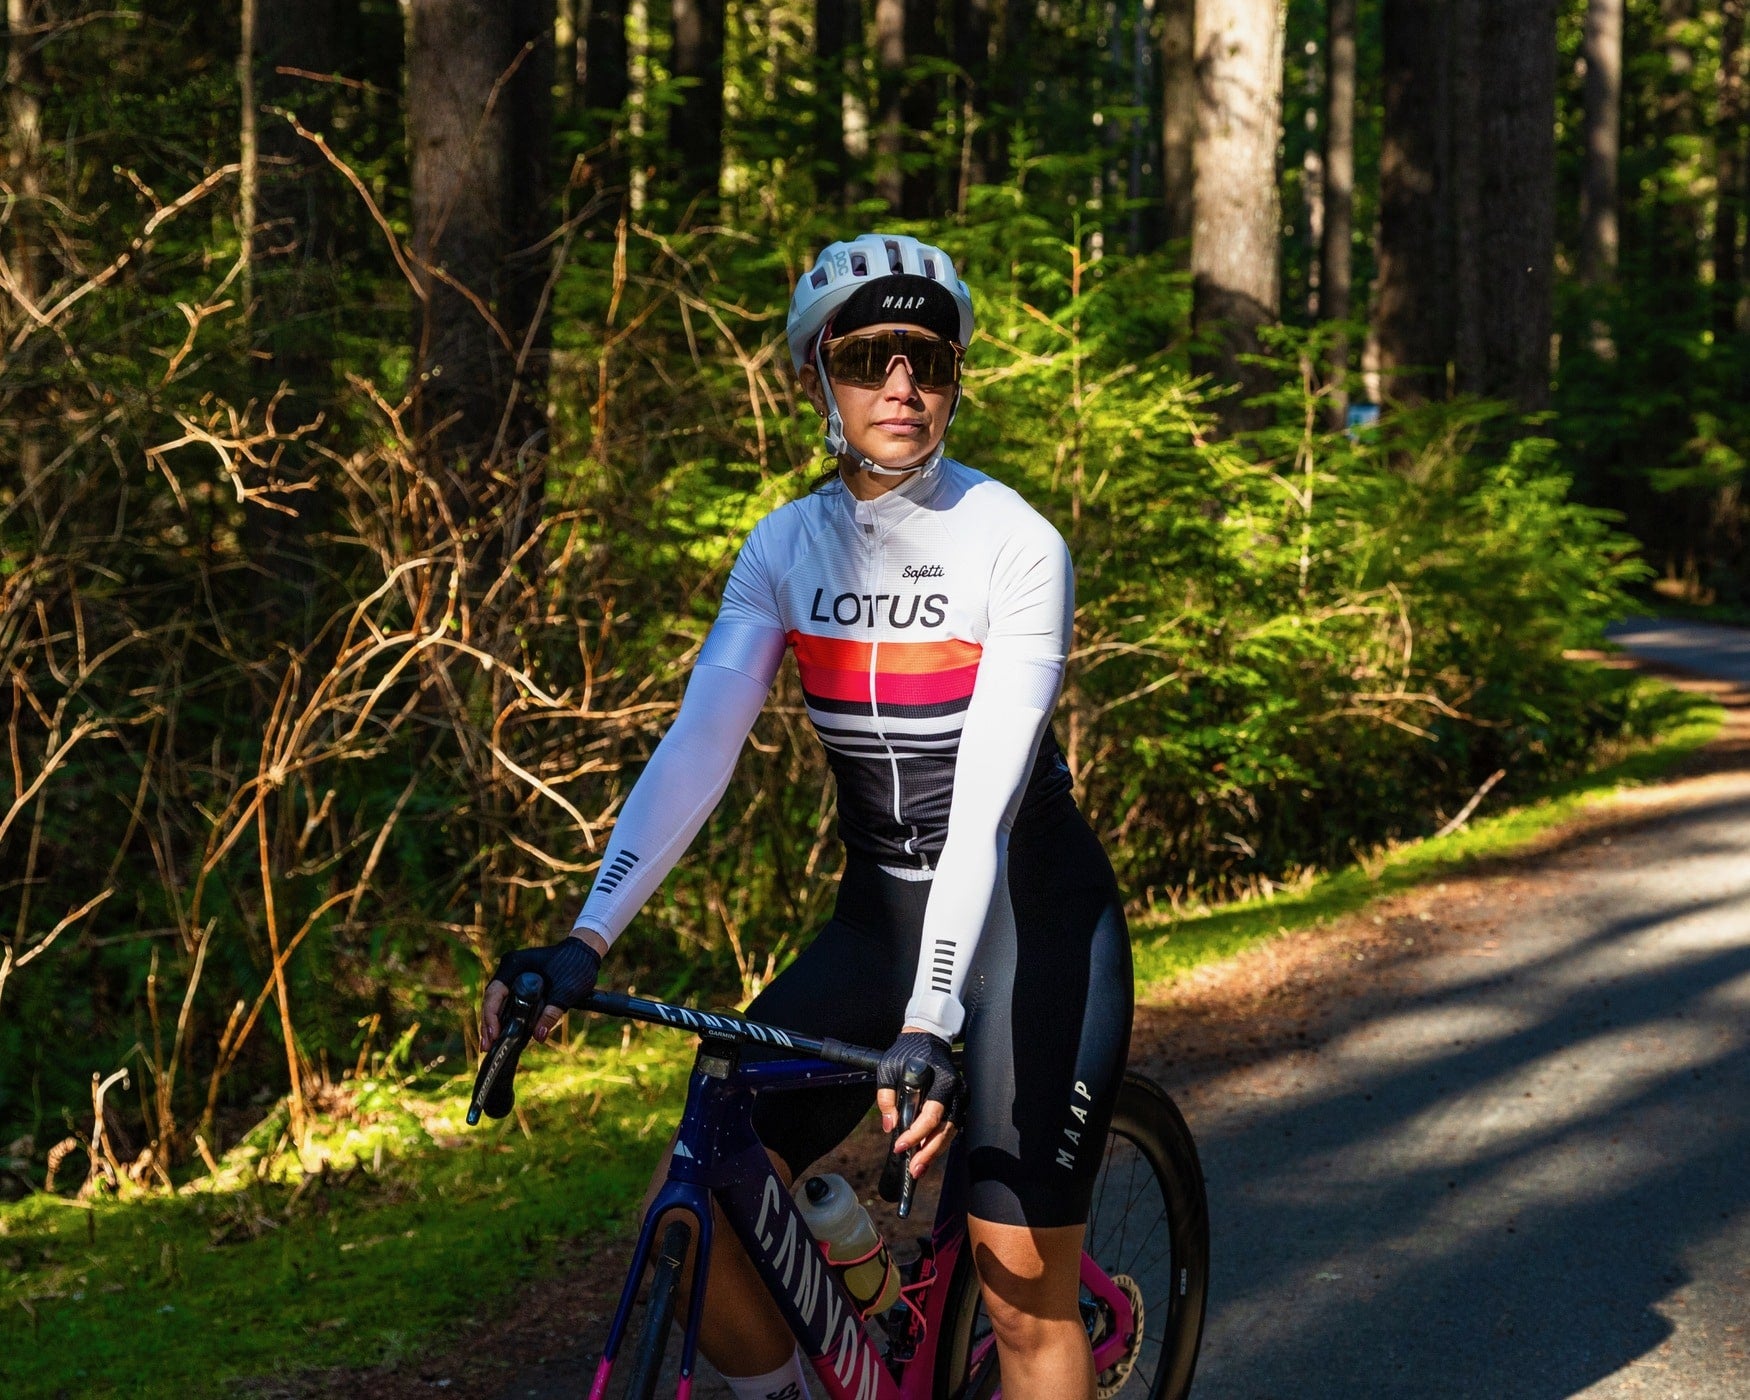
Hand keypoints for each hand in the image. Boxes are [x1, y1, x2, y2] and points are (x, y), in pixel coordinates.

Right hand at [480, 932, 603, 1052]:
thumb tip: (538, 1037)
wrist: (586, 952)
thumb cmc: (576, 965)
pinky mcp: (521, 981)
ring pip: (498, 1001)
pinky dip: (505, 1016)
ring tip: (491, 1045)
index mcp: (514, 965)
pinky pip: (508, 1000)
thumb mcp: (565, 992)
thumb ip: (551, 1014)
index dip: (490, 1016)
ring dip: (495, 1022)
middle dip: (489, 1023)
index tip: (493, 1036)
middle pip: (492, 999)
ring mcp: (514, 974)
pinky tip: (504, 1033)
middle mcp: (510, 968)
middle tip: (487, 1047)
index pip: (494, 993)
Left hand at [875, 1028, 961, 1180]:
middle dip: (929, 1152)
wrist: (926, 1038)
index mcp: (942, 1080)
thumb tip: (890, 1126)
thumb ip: (887, 1097)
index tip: (901, 1146)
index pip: (931, 1114)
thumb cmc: (906, 1053)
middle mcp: (955, 1091)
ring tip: (919, 1167)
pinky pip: (950, 1128)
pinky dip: (938, 1142)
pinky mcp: (957, 1103)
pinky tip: (926, 1153)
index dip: (916, 1134)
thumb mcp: (888, 1069)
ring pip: (950, 1132)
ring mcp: (959, 1097)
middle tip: (914, 1169)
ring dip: (934, 1152)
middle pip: (945, 1129)